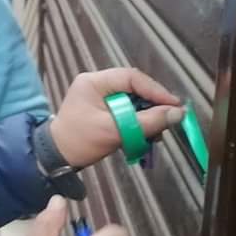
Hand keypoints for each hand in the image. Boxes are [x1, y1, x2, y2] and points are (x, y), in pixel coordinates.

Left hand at [50, 68, 183, 168]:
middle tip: (171, 118)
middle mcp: (97, 83)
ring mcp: (99, 96)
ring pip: (133, 100)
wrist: (57, 157)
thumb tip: (178, 113)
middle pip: (134, 88)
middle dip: (153, 104)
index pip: (132, 78)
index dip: (156, 90)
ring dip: (147, 115)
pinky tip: (147, 134)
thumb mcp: (115, 132)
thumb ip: (147, 122)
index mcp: (94, 82)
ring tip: (159, 131)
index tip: (174, 105)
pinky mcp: (103, 109)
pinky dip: (138, 121)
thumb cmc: (81, 142)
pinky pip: (126, 110)